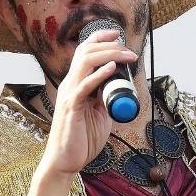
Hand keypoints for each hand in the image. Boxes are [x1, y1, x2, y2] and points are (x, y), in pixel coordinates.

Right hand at [40, 28, 137, 176]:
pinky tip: (112, 68)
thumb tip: (122, 90)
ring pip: (85, 63)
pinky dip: (99, 75)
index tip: (117, 33)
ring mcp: (69, 94)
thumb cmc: (81, 140)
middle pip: (86, 53)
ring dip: (109, 55)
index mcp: (76, 84)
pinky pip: (85, 86)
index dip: (99, 39)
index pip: (84, 52)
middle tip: (130, 50)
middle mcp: (70, 85)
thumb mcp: (100, 114)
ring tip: (127, 55)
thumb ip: (106, 99)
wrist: (66, 161)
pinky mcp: (71, 107)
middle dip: (110, 45)